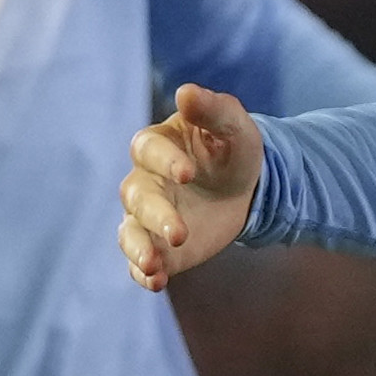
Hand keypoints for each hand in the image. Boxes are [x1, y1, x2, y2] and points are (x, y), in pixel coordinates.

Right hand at [120, 82, 259, 291]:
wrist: (245, 188)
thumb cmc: (232, 149)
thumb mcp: (234, 126)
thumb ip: (213, 109)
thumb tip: (186, 92)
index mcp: (157, 146)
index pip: (148, 149)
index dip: (165, 161)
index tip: (189, 173)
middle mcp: (144, 181)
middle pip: (137, 197)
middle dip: (157, 215)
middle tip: (181, 233)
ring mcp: (147, 217)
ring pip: (129, 233)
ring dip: (138, 250)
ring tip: (154, 266)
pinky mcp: (157, 247)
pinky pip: (139, 262)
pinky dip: (142, 273)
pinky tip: (156, 283)